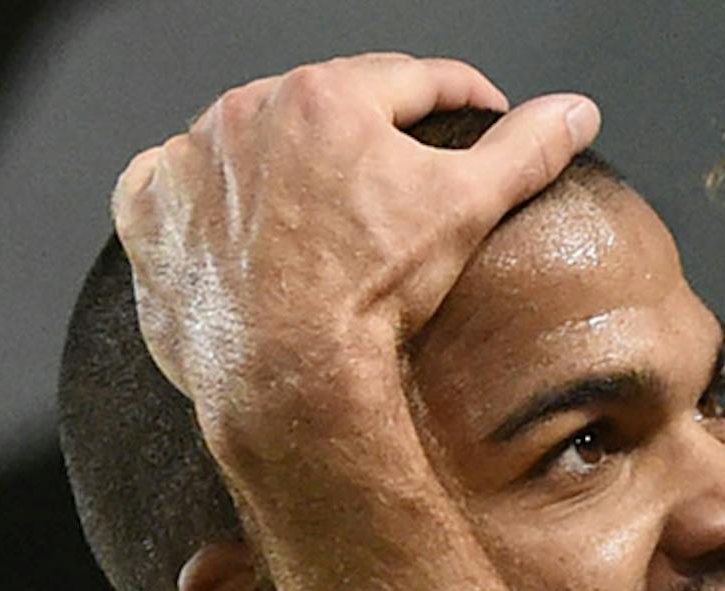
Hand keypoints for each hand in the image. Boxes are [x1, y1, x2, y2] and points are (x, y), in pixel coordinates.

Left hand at [109, 53, 599, 459]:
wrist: (289, 376)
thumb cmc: (374, 294)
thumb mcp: (467, 211)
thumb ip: (523, 151)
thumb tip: (576, 112)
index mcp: (328, 98)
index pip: (410, 79)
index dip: (457, 98)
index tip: (478, 117)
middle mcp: (249, 111)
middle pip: (323, 106)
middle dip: (360, 134)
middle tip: (394, 186)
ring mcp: (191, 158)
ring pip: (248, 140)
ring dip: (279, 161)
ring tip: (316, 216)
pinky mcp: (149, 209)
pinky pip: (173, 184)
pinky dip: (203, 199)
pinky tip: (237, 232)